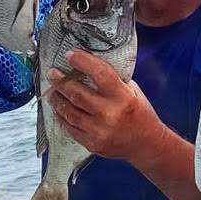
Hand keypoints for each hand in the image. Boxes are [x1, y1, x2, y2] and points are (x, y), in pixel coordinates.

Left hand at [46, 49, 164, 162]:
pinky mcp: (92, 143)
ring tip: (52, 91)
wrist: (147, 144)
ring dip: (57, 99)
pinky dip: (62, 117)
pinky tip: (59, 110)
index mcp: (124, 98)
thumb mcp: (133, 92)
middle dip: (60, 81)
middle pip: (77, 93)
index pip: (100, 73)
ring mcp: (100, 131)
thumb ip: (113, 80)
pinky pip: (70, 128)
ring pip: (69, 112)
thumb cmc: (140, 114)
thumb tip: (89, 65)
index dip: (82, 61)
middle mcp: (111, 114)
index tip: (70, 55)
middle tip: (53, 73)